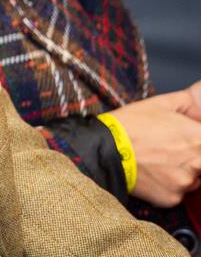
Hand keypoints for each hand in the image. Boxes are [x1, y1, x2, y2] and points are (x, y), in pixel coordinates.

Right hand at [110, 80, 200, 206]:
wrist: (104, 150)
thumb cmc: (129, 125)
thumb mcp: (159, 103)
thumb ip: (187, 101)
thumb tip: (198, 98)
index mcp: (198, 138)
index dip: (197, 140)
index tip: (188, 140)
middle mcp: (197, 162)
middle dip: (193, 157)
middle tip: (171, 150)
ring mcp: (185, 182)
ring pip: (193, 179)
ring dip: (182, 172)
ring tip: (159, 161)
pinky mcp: (172, 198)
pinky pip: (177, 192)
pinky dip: (168, 185)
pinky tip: (152, 173)